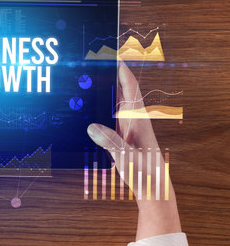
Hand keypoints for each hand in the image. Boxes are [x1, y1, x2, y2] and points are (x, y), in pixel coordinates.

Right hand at [87, 63, 181, 239]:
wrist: (152, 187)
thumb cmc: (145, 172)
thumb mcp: (126, 156)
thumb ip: (110, 141)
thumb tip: (92, 127)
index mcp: (137, 120)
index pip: (131, 89)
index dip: (123, 72)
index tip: (115, 58)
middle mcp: (134, 120)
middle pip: (123, 92)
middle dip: (113, 77)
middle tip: (99, 65)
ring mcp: (129, 127)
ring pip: (118, 103)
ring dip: (109, 91)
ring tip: (95, 80)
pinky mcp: (124, 135)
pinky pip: (113, 115)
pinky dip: (105, 107)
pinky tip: (95, 107)